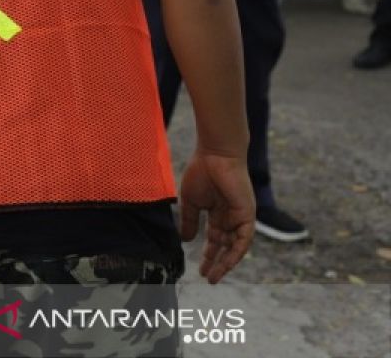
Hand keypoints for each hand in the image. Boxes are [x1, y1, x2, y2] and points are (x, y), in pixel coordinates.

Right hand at [179, 148, 255, 283]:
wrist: (215, 155)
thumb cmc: (202, 172)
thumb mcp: (191, 202)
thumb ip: (189, 221)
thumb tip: (185, 241)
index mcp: (217, 213)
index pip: (214, 239)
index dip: (207, 254)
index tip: (199, 269)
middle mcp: (230, 218)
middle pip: (224, 246)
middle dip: (216, 262)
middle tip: (208, 277)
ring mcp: (240, 217)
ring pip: (234, 246)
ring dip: (226, 262)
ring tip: (215, 276)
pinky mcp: (247, 215)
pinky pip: (244, 239)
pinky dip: (236, 252)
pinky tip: (227, 263)